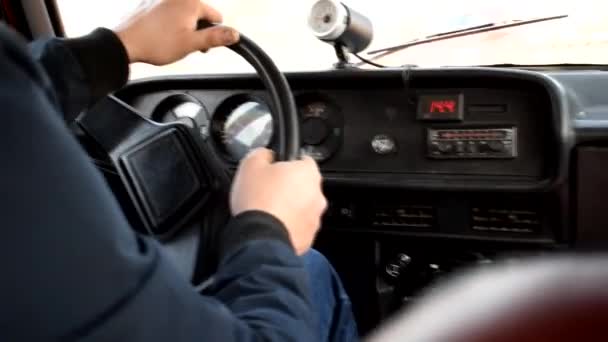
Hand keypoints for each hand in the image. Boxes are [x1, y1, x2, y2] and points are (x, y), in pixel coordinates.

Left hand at [115, 0, 238, 64]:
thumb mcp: (191, 44)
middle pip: (199, 14)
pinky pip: (169, 12)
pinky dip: (168, 23)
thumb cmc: (156, 43)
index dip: (211, 34)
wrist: (125, 43)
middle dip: (196, 30)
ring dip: (182, 27)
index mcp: (191, 2)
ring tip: (169, 40)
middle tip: (183, 44)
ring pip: (184, 14)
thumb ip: (216, 38)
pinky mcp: (151, 2)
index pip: (216, 17)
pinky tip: (160, 34)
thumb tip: (235, 34)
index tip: (198, 45)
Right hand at [231, 149, 326, 254]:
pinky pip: (298, 227)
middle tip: (267, 191)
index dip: (286, 163)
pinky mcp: (308, 238)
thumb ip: (262, 154)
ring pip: (302, 208)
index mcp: (308, 172)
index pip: (303, 160)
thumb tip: (267, 155)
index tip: (274, 169)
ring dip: (289, 209)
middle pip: (304, 186)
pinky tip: (272, 226)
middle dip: (289, 188)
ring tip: (268, 212)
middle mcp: (317, 195)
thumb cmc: (257, 201)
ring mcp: (315, 219)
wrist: (260, 238)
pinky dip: (288, 227)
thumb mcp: (250, 164)